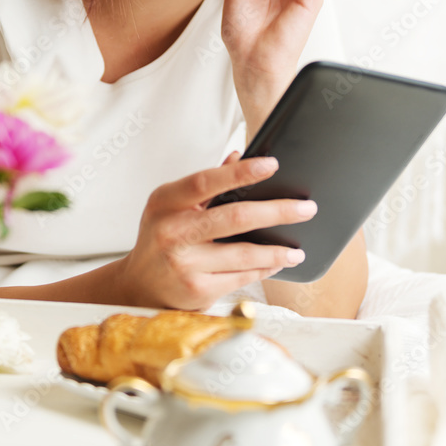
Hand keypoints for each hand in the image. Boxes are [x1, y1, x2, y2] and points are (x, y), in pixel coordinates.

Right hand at [118, 151, 316, 310]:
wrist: (139, 286)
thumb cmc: (160, 237)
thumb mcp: (172, 205)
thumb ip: (205, 184)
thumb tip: (238, 156)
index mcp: (165, 201)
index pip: (206, 181)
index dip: (240, 172)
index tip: (271, 164)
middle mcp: (171, 231)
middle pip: (234, 217)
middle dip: (277, 211)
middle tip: (307, 207)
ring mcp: (184, 263)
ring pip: (244, 253)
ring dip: (277, 250)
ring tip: (297, 248)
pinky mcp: (197, 289)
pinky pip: (241, 277)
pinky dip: (264, 268)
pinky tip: (278, 262)